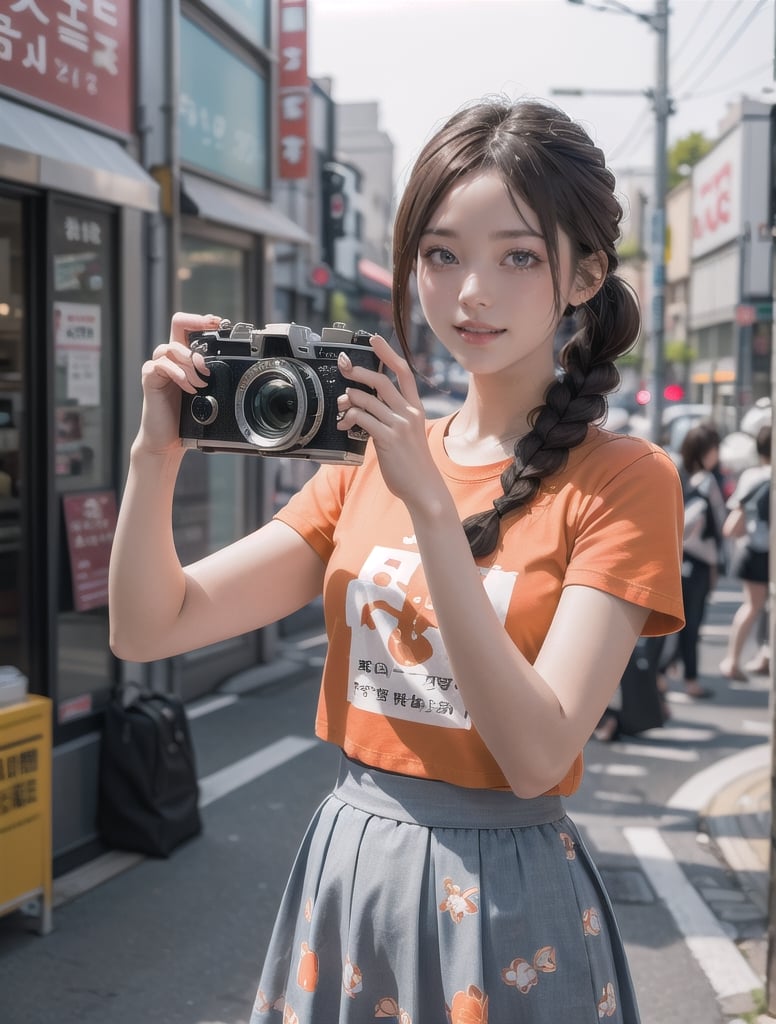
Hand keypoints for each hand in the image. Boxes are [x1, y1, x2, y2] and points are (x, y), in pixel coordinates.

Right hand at [135, 311, 221, 454]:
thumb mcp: (206, 393)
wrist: (168, 439)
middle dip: (198, 343)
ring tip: (199, 384)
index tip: (218, 322)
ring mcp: (157, 367)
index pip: (186, 326)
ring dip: (190, 365)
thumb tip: (233, 367)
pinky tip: (187, 388)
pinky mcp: (149, 378)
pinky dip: (178, 374)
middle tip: (207, 369)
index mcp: (182, 358)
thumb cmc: (186, 417)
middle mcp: (169, 358)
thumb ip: (212, 377)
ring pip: (172, 347)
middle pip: (177, 325)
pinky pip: (161, 364)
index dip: (200, 319)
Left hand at [335, 334, 442, 509]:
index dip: (387, 353)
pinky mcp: (388, 439)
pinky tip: (344, 423)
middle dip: (358, 371)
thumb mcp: (408, 434)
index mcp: (415, 408)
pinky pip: (362, 418)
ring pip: (367, 399)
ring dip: (348, 399)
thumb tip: (364, 406)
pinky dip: (349, 417)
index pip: (402, 372)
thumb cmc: (412, 463)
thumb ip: (391, 417)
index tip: (373, 340)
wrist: (423, 488)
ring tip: (341, 406)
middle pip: (381, 381)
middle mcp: (409, 413)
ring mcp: (399, 425)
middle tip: (344, 366)